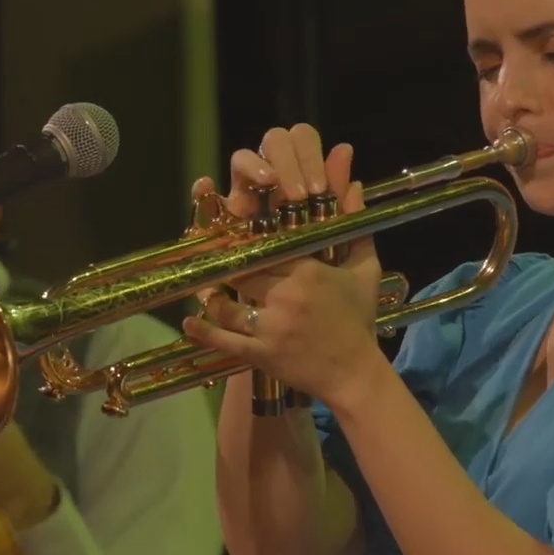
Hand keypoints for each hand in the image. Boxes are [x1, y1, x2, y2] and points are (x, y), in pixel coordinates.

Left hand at [182, 123, 388, 407]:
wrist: (355, 375)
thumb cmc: (359, 320)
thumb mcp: (364, 269)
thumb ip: (355, 223)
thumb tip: (354, 179)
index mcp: (309, 271)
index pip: (266, 244)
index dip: (243, 237)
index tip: (228, 230)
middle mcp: (286, 295)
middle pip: (241, 270)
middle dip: (224, 263)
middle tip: (207, 254)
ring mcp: (271, 327)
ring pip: (226, 302)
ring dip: (211, 294)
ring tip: (204, 286)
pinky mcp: (261, 354)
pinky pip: (224, 340)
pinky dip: (203, 331)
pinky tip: (189, 321)